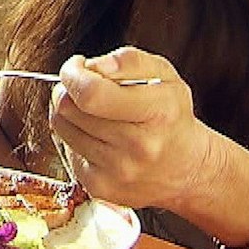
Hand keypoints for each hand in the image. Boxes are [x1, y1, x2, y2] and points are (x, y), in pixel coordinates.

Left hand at [48, 47, 221, 211]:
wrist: (187, 170)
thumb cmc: (171, 116)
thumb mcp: (165, 76)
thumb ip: (129, 61)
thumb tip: (92, 66)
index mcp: (158, 112)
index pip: (91, 93)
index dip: (73, 74)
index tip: (77, 66)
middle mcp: (138, 146)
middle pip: (69, 108)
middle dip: (67, 89)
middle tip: (81, 86)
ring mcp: (118, 170)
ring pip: (61, 127)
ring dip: (68, 112)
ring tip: (89, 110)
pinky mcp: (100, 187)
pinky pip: (66, 150)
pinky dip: (74, 137)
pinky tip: (95, 135)